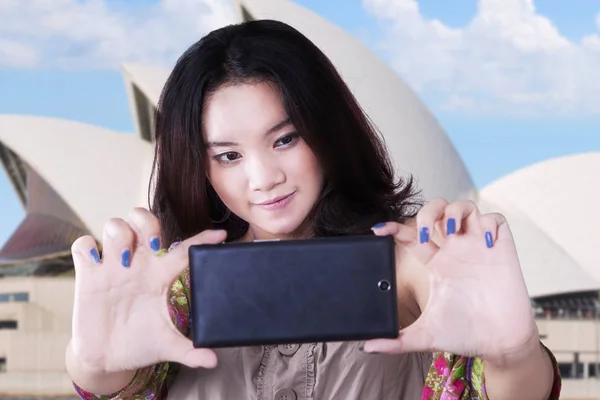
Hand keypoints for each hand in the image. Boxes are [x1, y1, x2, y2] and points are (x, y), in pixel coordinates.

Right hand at [69, 207, 226, 373]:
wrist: (107, 358)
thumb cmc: (141, 344)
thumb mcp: (167, 345)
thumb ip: (190, 351)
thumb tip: (213, 361)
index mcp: (160, 276)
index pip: (184, 250)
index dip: (202, 239)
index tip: (220, 235)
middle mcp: (138, 264)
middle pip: (143, 221)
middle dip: (147, 223)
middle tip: (153, 246)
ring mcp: (111, 267)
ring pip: (114, 226)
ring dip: (120, 235)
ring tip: (124, 260)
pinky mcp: (87, 275)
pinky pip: (83, 245)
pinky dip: (87, 247)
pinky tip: (95, 262)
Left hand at [366, 198, 538, 362]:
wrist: (500, 344)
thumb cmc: (465, 335)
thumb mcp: (425, 335)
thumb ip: (396, 341)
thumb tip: (367, 347)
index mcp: (435, 263)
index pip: (412, 235)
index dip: (394, 227)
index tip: (378, 230)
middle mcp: (455, 251)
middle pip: (438, 211)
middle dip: (429, 212)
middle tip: (427, 233)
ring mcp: (477, 248)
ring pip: (465, 208)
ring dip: (456, 211)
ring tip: (453, 231)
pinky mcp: (502, 249)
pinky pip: (496, 220)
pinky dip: (490, 223)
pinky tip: (486, 242)